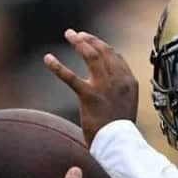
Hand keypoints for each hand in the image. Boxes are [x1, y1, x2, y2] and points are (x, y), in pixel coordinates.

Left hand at [44, 29, 137, 146]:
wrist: (119, 143)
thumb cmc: (121, 129)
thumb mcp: (127, 105)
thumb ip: (120, 91)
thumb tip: (111, 86)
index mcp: (129, 81)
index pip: (115, 56)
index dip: (102, 46)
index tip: (91, 42)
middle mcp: (118, 80)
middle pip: (103, 51)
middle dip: (89, 40)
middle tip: (76, 34)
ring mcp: (104, 86)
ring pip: (91, 56)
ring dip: (79, 43)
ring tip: (69, 35)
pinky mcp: (89, 95)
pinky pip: (70, 77)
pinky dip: (57, 67)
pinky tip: (48, 59)